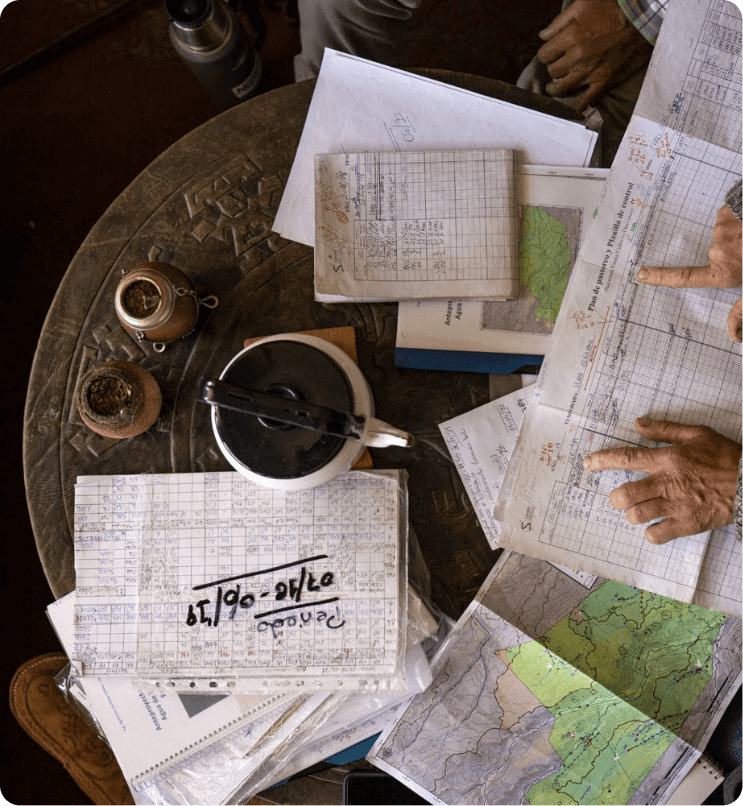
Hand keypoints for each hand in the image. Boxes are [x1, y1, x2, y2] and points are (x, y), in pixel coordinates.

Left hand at [536, 0, 652, 111]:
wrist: (643, 16)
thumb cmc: (613, 6)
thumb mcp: (583, 4)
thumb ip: (559, 21)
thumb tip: (542, 36)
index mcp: (570, 37)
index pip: (544, 55)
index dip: (545, 55)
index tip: (550, 55)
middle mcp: (578, 57)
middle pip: (553, 71)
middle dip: (552, 68)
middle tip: (557, 66)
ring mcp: (591, 71)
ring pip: (563, 88)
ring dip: (556, 88)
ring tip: (554, 87)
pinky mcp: (604, 80)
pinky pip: (587, 100)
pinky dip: (578, 106)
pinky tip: (572, 108)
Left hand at [583, 418, 741, 542]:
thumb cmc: (725, 457)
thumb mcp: (697, 434)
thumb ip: (665, 429)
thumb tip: (638, 424)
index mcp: (668, 459)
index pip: (627, 458)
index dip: (603, 461)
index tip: (588, 463)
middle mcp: (667, 482)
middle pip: (625, 494)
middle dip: (616, 497)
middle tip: (620, 497)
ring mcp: (676, 505)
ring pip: (637, 514)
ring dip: (632, 514)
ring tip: (639, 510)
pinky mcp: (686, 524)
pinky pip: (656, 534)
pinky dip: (651, 533)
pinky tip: (655, 526)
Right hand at [637, 205, 742, 341]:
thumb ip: (742, 310)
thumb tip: (734, 337)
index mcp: (723, 272)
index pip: (684, 277)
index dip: (661, 277)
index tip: (642, 274)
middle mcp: (718, 253)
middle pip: (716, 253)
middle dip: (731, 252)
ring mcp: (723, 231)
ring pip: (725, 235)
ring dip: (739, 236)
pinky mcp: (729, 214)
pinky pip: (730, 218)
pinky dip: (739, 220)